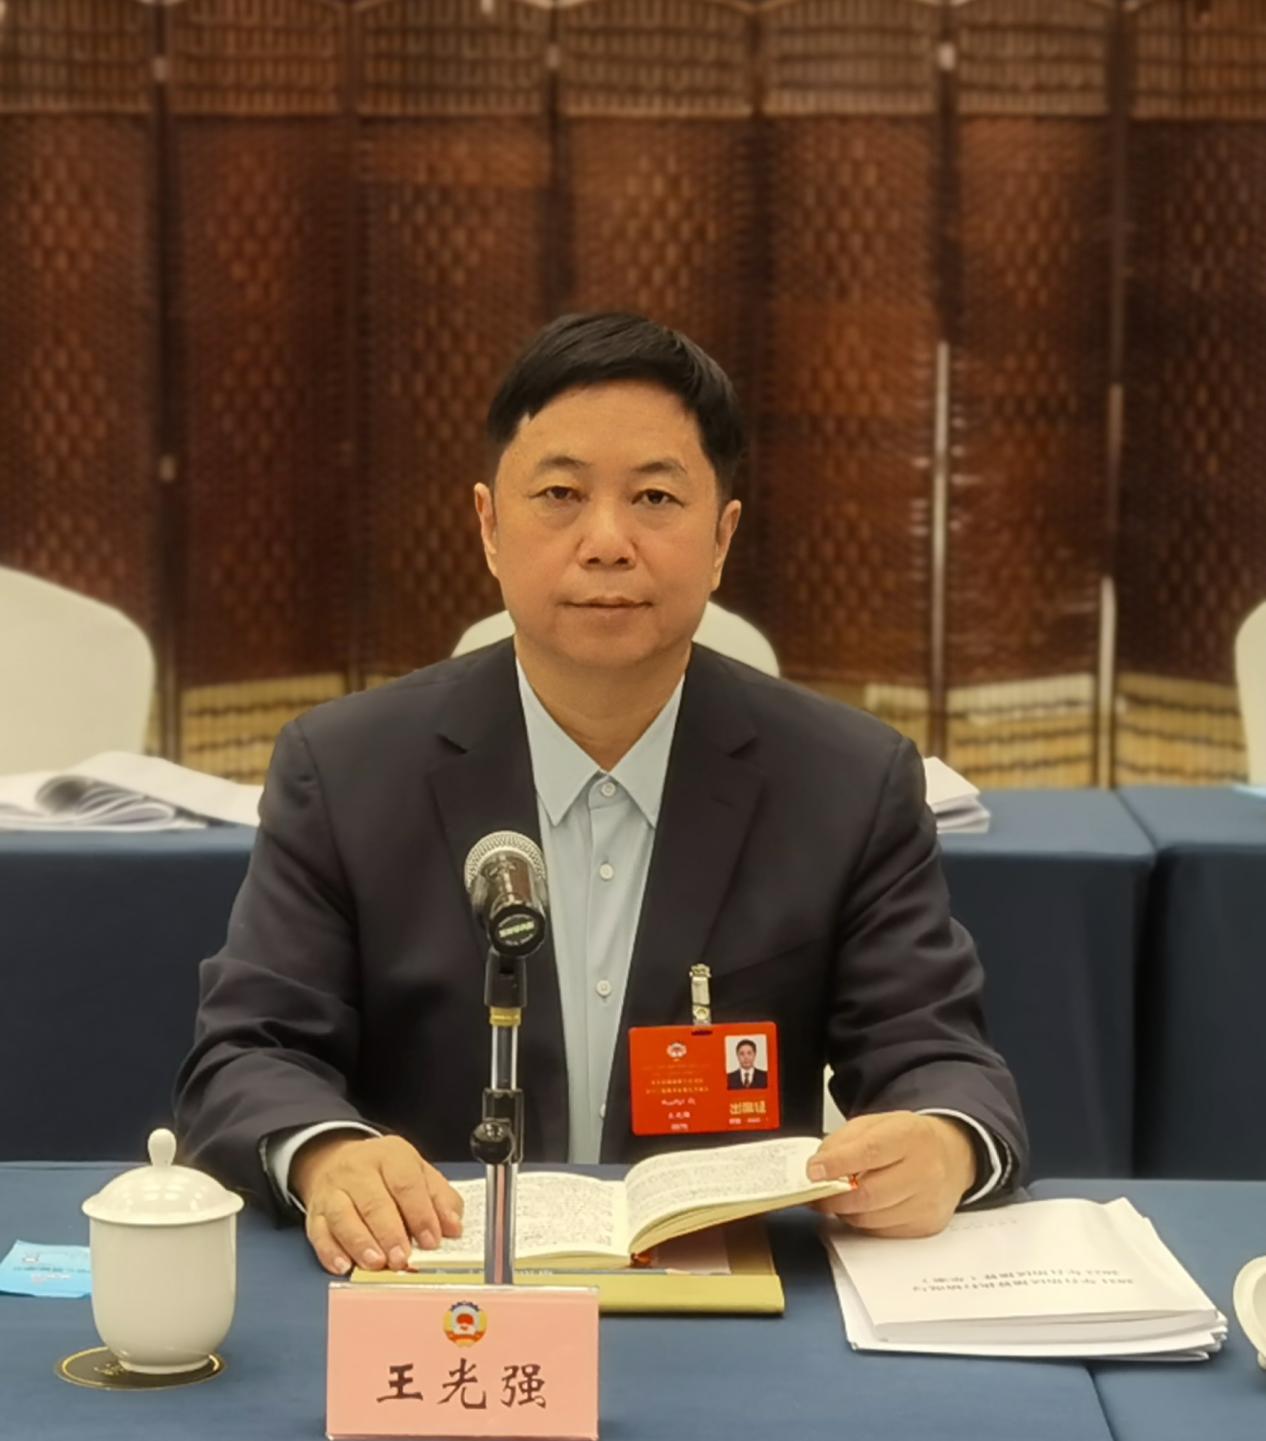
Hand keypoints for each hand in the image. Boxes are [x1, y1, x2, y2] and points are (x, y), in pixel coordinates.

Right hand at [291, 1133, 464, 1275]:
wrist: (335, 1158)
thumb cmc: (384, 1172)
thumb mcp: (417, 1171)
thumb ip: (439, 1198)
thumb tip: (454, 1227)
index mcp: (390, 1155)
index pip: (406, 1183)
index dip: (420, 1214)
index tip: (431, 1241)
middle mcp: (358, 1169)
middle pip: (374, 1202)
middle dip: (389, 1233)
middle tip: (402, 1258)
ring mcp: (333, 1190)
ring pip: (343, 1216)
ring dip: (360, 1243)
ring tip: (376, 1263)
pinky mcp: (314, 1212)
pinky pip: (318, 1232)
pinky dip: (330, 1251)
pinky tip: (343, 1265)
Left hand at [807, 1111, 975, 1237]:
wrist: (951, 1156)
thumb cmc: (910, 1139)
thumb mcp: (876, 1123)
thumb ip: (843, 1141)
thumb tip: (818, 1167)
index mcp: (910, 1136)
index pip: (869, 1152)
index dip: (836, 1164)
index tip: (813, 1171)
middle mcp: (925, 1170)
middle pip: (868, 1194)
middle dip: (832, 1197)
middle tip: (815, 1194)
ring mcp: (928, 1202)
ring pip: (870, 1219)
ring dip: (845, 1211)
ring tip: (839, 1197)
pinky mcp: (927, 1226)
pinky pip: (881, 1232)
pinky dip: (864, 1222)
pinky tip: (864, 1207)